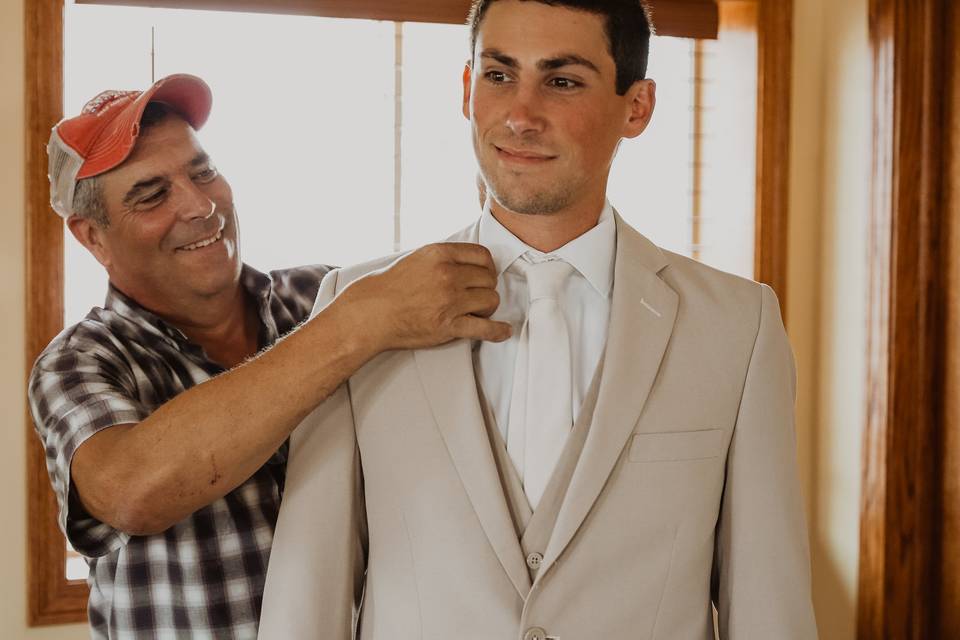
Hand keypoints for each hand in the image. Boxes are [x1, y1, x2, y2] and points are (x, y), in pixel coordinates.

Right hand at [335, 243, 512, 352]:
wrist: (371, 313)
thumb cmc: (389, 287)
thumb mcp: (416, 258)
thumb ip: (443, 257)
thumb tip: (467, 263)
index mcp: (440, 254)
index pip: (482, 255)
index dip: (488, 267)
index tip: (485, 275)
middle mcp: (447, 275)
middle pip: (489, 278)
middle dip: (486, 287)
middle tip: (478, 296)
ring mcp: (449, 301)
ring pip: (490, 300)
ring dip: (488, 307)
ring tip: (478, 311)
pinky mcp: (448, 326)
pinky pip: (485, 328)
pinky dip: (498, 331)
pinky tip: (502, 331)